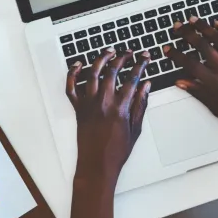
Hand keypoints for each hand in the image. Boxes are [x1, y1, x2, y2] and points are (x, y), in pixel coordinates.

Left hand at [66, 50, 149, 186]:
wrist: (96, 166)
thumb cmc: (116, 151)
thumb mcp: (135, 129)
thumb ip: (140, 104)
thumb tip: (146, 85)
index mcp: (120, 108)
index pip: (132, 78)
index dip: (140, 65)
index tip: (144, 57)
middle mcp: (103, 102)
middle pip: (112, 71)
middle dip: (122, 57)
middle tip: (128, 52)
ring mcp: (88, 104)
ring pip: (92, 73)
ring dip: (101, 59)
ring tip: (109, 51)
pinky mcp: (78, 108)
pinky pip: (71, 87)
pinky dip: (73, 74)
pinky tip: (78, 64)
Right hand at [165, 19, 217, 143]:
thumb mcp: (215, 108)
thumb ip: (197, 92)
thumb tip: (181, 82)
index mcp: (215, 83)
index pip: (190, 64)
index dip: (176, 55)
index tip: (168, 49)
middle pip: (202, 45)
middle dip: (187, 33)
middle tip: (177, 27)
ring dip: (204, 27)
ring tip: (193, 20)